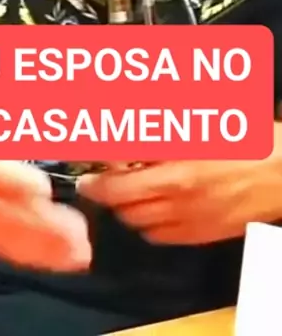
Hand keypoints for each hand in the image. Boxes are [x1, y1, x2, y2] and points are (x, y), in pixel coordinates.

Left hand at [77, 126, 281, 245]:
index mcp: (176, 152)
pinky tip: (146, 210)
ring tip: (116, 193)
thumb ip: (159, 116)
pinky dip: (144, 224)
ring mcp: (188, 214)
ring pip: (134, 218)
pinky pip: (158, 236)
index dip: (95, 156)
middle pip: (118, 195)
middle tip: (89, 180)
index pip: (119, 158)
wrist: (281, 171)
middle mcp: (177, 187)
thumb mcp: (199, 112)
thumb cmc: (243, 136)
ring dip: (120, 205)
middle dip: (97, 187)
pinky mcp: (200, 234)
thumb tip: (121, 109)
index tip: (83, 153)